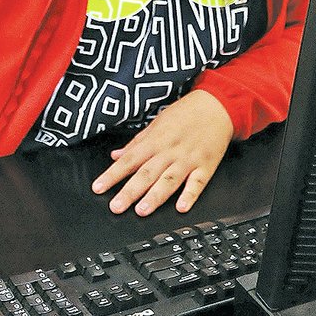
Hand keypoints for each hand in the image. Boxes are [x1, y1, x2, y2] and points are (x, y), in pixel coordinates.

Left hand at [91, 91, 233, 216]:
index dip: (112, 174)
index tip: (99, 187)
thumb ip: (137, 142)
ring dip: (155, 196)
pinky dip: (190, 195)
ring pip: (169, 180)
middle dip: (130, 191)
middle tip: (115, 206)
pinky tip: (182, 207)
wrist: (216, 105)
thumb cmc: (186, 113)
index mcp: (155, 140)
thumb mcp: (157, 123)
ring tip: (142, 210)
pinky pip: (198, 182)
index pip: (129, 159)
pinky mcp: (206, 165)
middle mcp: (170, 150)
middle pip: (146, 173)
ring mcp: (188, 158)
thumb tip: (115, 155)